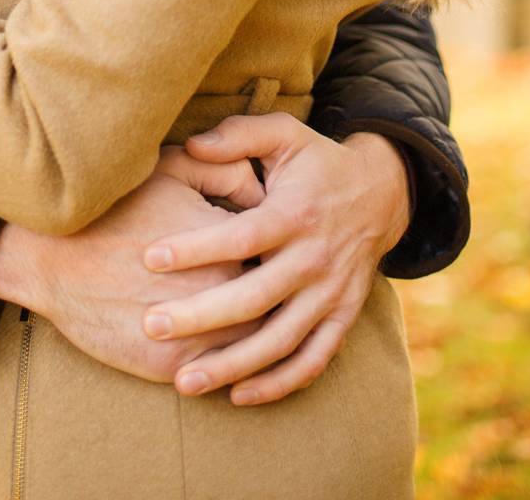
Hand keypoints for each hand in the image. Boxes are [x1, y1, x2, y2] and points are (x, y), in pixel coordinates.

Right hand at [0, 146, 260, 383]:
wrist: (53, 256)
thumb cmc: (115, 205)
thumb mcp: (173, 166)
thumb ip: (227, 169)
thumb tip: (261, 188)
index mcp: (233, 243)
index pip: (280, 254)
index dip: (280, 251)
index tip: (277, 247)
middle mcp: (226, 293)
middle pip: (274, 303)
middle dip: (276, 297)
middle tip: (275, 290)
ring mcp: (202, 336)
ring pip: (254, 346)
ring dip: (258, 339)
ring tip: (255, 325)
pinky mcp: (175, 367)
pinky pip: (219, 374)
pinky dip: (226, 366)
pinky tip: (227, 354)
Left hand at [139, 114, 411, 403]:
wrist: (381, 193)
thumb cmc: (316, 162)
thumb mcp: (284, 134)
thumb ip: (238, 135)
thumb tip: (192, 144)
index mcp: (295, 214)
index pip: (239, 237)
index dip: (195, 248)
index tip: (149, 258)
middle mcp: (314, 259)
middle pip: (253, 298)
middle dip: (200, 316)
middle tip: (151, 325)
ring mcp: (330, 294)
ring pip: (279, 340)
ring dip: (232, 365)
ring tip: (183, 380)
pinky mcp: (342, 318)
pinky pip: (312, 361)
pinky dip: (278, 384)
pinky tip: (237, 396)